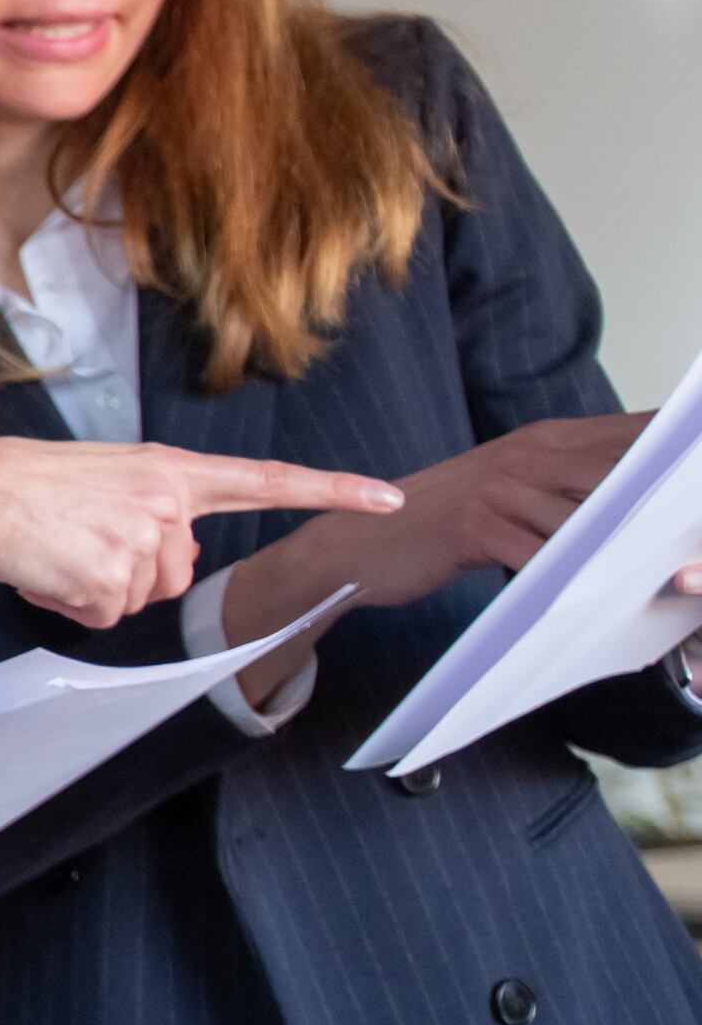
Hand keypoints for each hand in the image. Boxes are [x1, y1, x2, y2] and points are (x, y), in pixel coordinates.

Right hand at [0, 441, 401, 628]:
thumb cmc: (24, 487)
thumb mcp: (105, 481)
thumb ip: (155, 513)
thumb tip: (166, 566)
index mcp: (170, 469)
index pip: (267, 481)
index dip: (333, 492)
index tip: (390, 498)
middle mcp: (167, 500)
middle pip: (178, 573)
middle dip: (131, 576)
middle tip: (77, 544)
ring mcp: (143, 538)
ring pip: (141, 599)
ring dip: (94, 590)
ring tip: (55, 552)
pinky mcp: (111, 574)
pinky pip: (105, 616)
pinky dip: (69, 604)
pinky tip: (44, 570)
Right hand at [215, 411, 663, 706]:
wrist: (358, 543)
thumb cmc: (441, 522)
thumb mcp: (509, 489)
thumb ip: (566, 486)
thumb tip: (635, 502)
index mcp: (542, 440)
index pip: (627, 434)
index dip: (673, 443)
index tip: (701, 459)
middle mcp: (526, 454)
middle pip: (620, 468)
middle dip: (666, 492)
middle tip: (695, 511)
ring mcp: (501, 489)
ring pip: (587, 514)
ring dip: (628, 541)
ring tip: (667, 562)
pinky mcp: (477, 527)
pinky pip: (540, 553)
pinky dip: (574, 574)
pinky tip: (602, 591)